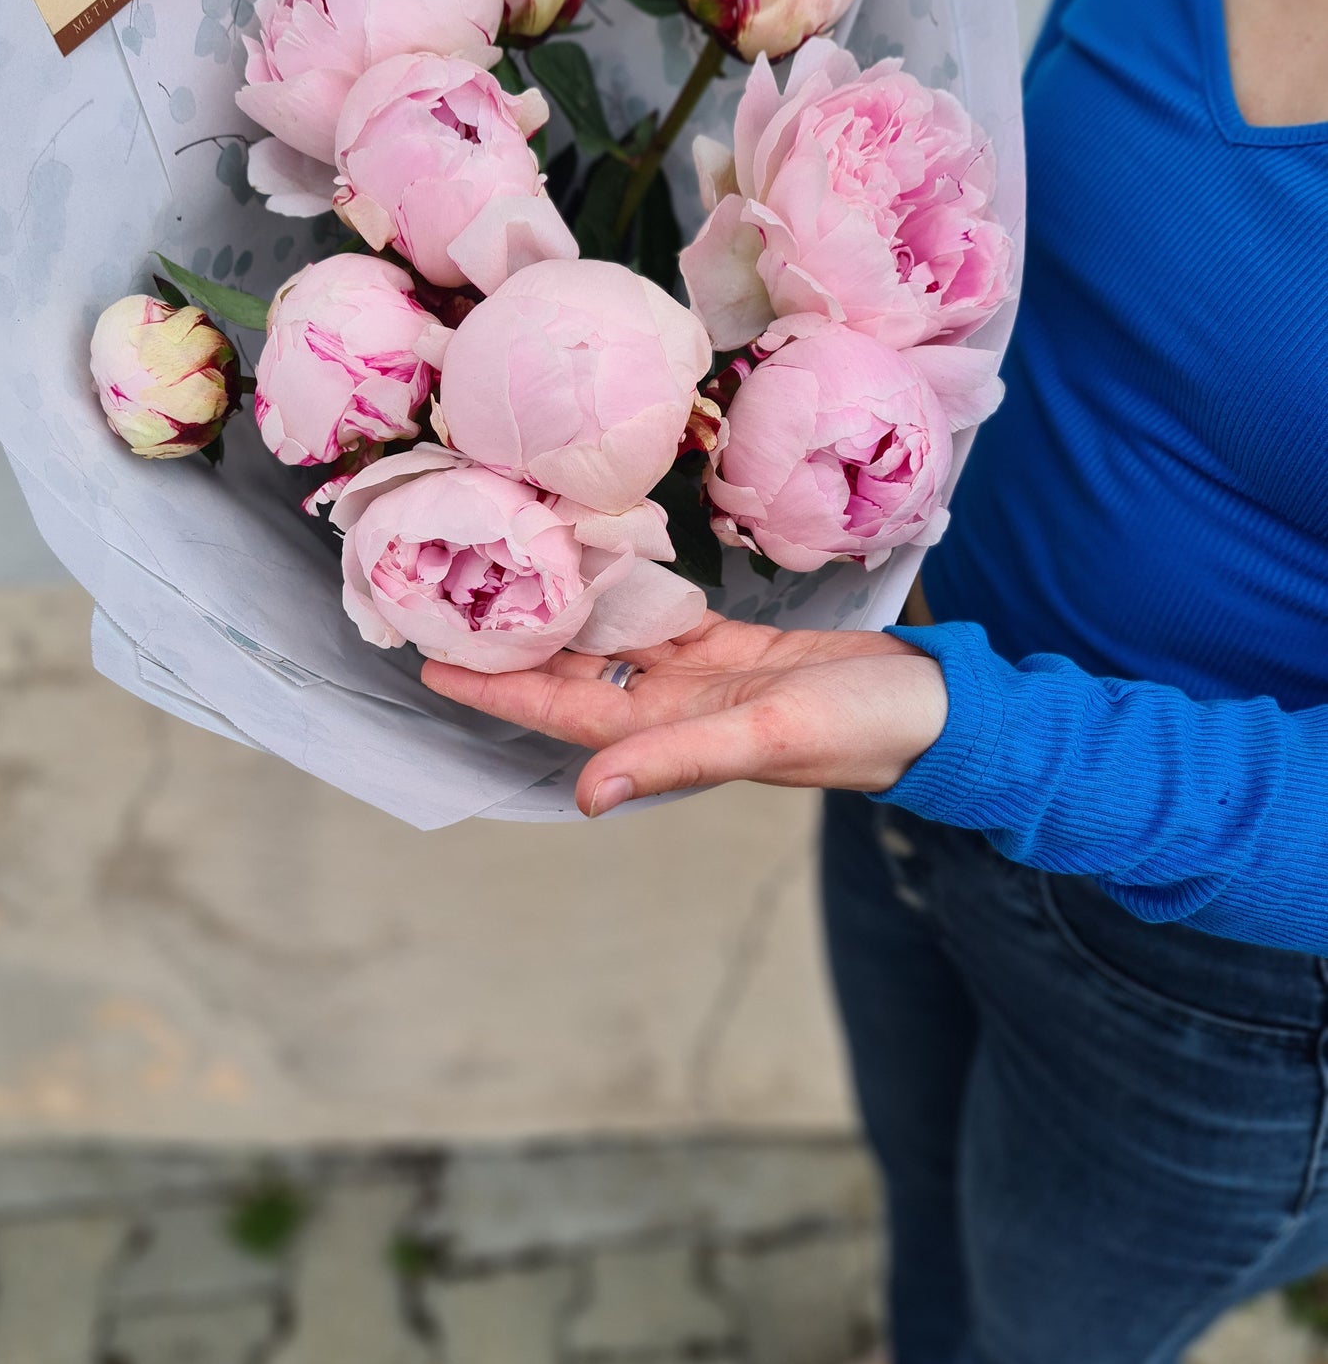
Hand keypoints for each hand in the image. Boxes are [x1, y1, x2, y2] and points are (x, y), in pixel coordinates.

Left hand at [421, 612, 947, 816]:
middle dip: (510, 651)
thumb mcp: (765, 736)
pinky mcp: (738, 651)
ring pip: (612, 645)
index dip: (495, 692)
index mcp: (668, 733)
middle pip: (570, 675)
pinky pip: (665, 622)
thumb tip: (587, 796)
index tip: (429, 666)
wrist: (935, 711)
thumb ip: (675, 759)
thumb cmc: (859, 730)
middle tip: (446, 607)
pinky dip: (629, 598)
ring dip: (561, 620)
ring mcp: (703, 680)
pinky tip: (598, 567)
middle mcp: (672, 708)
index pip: (559, 709)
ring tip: (505, 581)